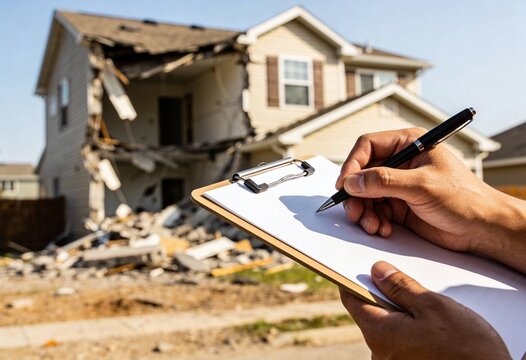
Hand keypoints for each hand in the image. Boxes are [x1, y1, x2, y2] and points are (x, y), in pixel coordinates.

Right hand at [336, 129, 525, 272]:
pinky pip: (374, 211)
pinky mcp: (398, 206)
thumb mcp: (422, 185)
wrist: (482, 228)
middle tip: (354, 211)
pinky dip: (373, 221)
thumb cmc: (464, 198)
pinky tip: (383, 229)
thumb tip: (353, 181)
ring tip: (372, 225)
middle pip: (362, 173)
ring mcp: (398, 185)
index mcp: (409, 144)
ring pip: (365, 195)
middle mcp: (400, 163)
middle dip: (356, 194)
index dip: (352, 165)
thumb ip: (384, 181)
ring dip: (363, 211)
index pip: (368, 147)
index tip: (345, 185)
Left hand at [340, 261, 510, 358]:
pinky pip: (399, 339)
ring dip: (399, 311)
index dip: (353, 279)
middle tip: (402, 278)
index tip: (360, 265)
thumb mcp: (432, 306)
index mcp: (379, 333)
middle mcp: (380, 352)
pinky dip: (408, 326)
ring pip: (387, 325)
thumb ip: (400, 287)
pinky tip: (428, 321)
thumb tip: (376, 270)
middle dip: (384, 294)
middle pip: (370, 312)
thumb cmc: (465, 346)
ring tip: (421, 300)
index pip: (352, 299)